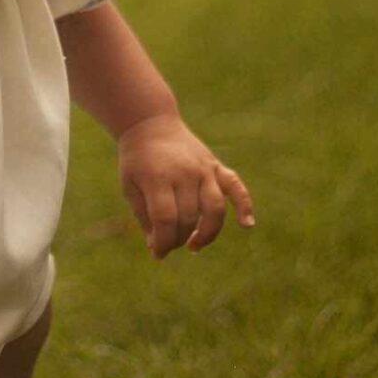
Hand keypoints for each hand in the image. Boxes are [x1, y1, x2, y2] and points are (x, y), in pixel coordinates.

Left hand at [115, 113, 254, 258]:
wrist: (150, 124)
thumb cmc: (136, 161)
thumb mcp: (130, 188)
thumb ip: (145, 218)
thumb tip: (159, 249)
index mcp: (158, 177)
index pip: (166, 219)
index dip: (163, 242)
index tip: (158, 253)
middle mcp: (184, 172)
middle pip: (189, 217)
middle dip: (179, 239)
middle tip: (169, 244)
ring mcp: (203, 168)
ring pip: (214, 208)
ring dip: (207, 233)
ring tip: (194, 245)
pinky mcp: (215, 166)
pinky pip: (235, 186)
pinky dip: (245, 205)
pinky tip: (248, 224)